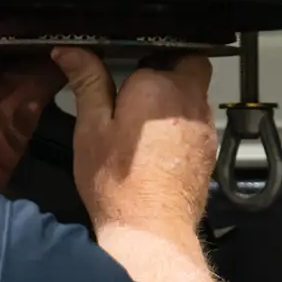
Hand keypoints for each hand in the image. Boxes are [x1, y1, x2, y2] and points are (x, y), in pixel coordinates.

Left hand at [0, 26, 65, 190]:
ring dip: (39, 79)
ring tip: (55, 60)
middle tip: (53, 36)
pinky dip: (30, 114)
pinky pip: (22, 130)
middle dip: (31, 57)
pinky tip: (36, 98)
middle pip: (10, 76)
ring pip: (23, 97)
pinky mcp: (3, 158)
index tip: (22, 23)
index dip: (3, 41)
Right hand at [51, 48, 216, 234]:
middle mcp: (189, 98)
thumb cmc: (117, 182)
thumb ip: (87, 82)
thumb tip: (72, 52)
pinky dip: (182, 123)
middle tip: (135, 93)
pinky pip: (198, 120)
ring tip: (143, 125)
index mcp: (157, 85)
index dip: (129, 67)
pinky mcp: (210, 146)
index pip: (147, 55)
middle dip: (165, 70)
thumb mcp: (91, 128)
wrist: (150, 229)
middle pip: (185, 63)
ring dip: (174, 98)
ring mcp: (204, 123)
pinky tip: (159, 146)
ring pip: (194, 92)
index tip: (114, 84)